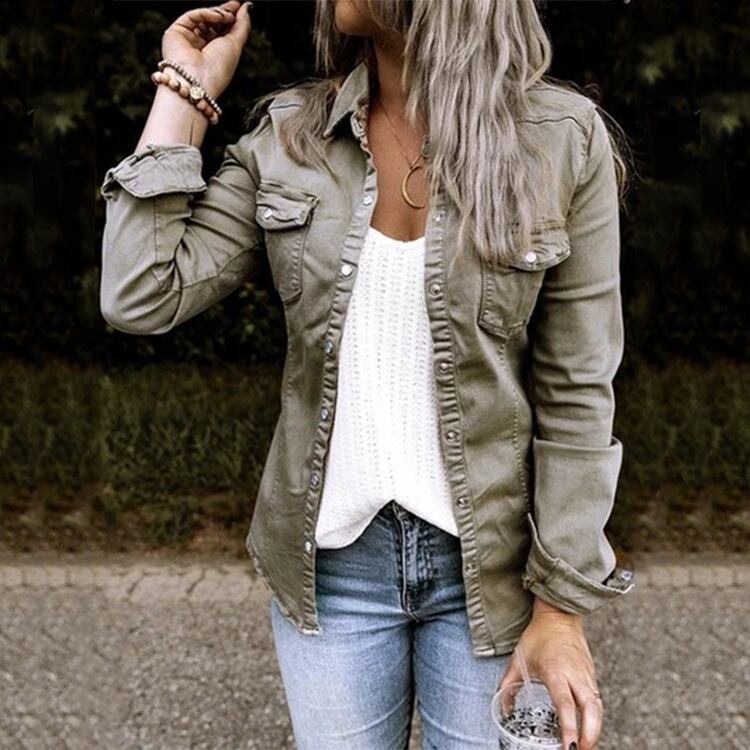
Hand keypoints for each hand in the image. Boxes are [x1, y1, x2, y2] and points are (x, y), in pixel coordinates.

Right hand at [161, 1, 252, 99]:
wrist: (198, 80)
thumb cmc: (217, 70)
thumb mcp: (236, 45)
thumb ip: (242, 25)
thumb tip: (247, 7)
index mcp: (214, 54)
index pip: (222, 31)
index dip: (231, 19)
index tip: (240, 8)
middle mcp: (200, 47)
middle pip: (212, 23)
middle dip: (224, 12)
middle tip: (235, 5)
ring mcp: (187, 39)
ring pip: (202, 18)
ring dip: (217, 13)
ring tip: (228, 16)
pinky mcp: (175, 33)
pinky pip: (192, 16)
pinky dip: (206, 14)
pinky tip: (218, 16)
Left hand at [497, 597, 602, 749]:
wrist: (559, 615)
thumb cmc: (538, 636)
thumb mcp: (518, 659)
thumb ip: (508, 686)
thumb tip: (502, 709)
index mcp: (555, 671)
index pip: (565, 704)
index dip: (569, 728)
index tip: (569, 746)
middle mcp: (575, 674)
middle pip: (590, 709)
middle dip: (590, 734)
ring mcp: (586, 674)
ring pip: (597, 706)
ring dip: (595, 728)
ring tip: (585, 745)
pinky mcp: (592, 674)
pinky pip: (597, 699)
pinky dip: (595, 716)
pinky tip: (587, 727)